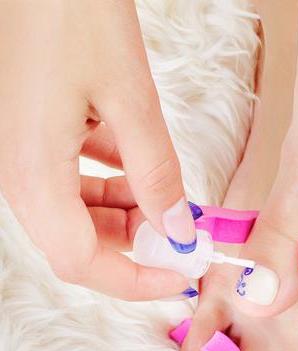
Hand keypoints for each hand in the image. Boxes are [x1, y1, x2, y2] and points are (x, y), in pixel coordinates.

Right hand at [0, 0, 195, 299]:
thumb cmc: (67, 10)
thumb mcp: (129, 96)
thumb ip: (156, 172)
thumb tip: (177, 230)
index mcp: (35, 174)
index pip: (82, 264)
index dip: (136, 281)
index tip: (182, 276)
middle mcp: (19, 174)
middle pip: (78, 244)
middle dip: (135, 249)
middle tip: (182, 236)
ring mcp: (22, 154)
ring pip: (77, 215)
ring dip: (126, 216)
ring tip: (170, 200)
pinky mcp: (32, 133)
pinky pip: (72, 179)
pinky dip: (110, 182)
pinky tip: (140, 165)